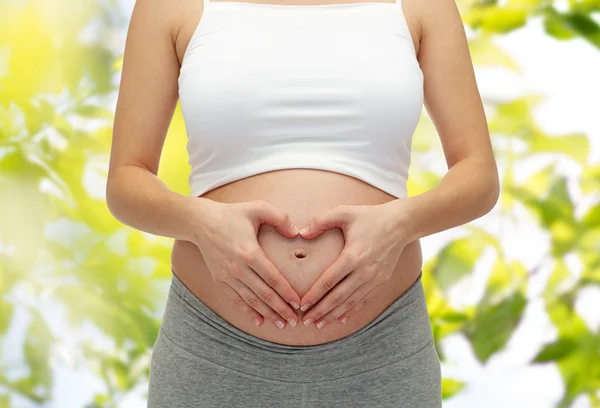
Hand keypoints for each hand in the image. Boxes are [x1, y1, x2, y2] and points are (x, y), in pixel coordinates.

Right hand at [191, 199, 301, 328]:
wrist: (200, 222)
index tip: (299, 303)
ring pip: (251, 300)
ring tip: (282, 324)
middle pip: (264, 294)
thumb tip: (297, 232)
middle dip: (281, 309)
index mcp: (250, 253)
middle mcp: (238, 269)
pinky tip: (259, 321)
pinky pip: (236, 300)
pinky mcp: (220, 280)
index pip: (273, 279)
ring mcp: (227, 276)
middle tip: (295, 321)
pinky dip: (248, 311)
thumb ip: (280, 218)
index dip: (287, 293)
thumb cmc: (232, 214)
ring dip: (268, 314)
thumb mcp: (257, 208)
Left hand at [297, 201, 408, 329]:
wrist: (401, 224)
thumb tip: (301, 233)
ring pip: (350, 302)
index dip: (314, 295)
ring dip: (334, 315)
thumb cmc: (369, 216)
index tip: (301, 304)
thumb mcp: (344, 212)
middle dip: (320, 311)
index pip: (328, 281)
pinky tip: (340, 319)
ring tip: (319, 324)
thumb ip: (321, 222)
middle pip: (338, 297)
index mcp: (353, 256)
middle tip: (305, 321)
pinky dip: (351, 311)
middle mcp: (364, 272)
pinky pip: (364, 300)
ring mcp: (375, 279)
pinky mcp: (382, 281)